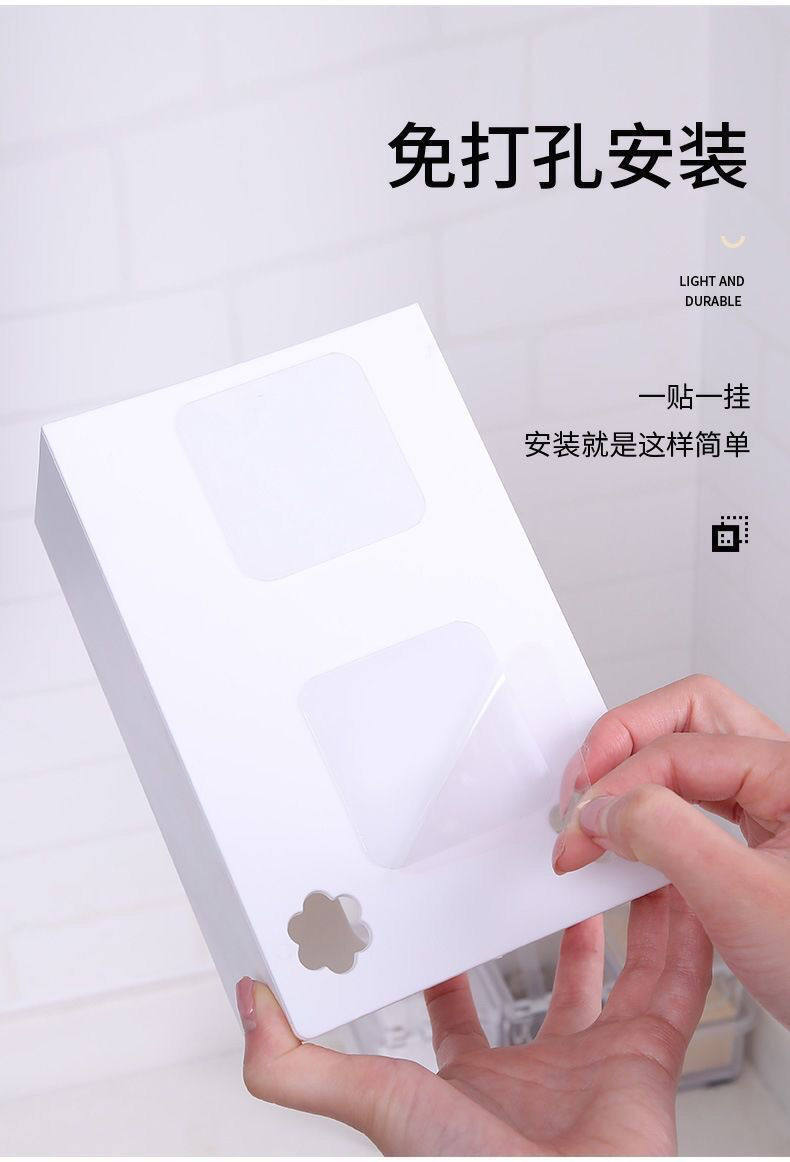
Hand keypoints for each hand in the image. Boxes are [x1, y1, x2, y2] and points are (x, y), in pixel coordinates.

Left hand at [238, 888, 709, 1155]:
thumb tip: (250, 1006)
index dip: (451, 963)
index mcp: (472, 1083)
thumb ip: (298, 1067)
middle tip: (545, 871)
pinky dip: (679, 942)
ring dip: (616, 925)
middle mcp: (537, 1075)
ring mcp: (596, 1067)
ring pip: (616, 981)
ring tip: (609, 867)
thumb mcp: (374, 1101)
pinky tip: (672, 896)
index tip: (447, 909)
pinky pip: (673, 990)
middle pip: (550, 986)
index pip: (458, 1007)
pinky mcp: (649, 1063)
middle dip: (550, 929)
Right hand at [553, 673, 789, 1027]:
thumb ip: (666, 837)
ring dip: (636, 771)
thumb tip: (603, 807)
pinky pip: (698, 798)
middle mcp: (787, 776)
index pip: (678, 749)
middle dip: (623, 745)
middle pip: (687, 717)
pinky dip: (655, 807)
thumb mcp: (743, 900)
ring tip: (600, 804)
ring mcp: (778, 805)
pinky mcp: (764, 839)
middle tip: (582, 789)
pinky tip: (633, 837)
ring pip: (691, 751)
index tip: (578, 830)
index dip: (617, 785)